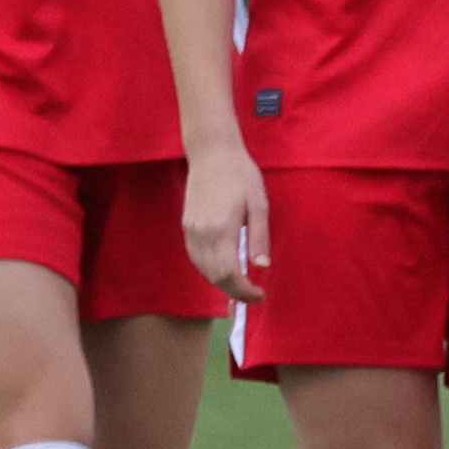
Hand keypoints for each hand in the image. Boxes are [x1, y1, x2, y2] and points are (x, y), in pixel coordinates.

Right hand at [184, 142, 266, 304]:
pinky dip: (210, 270)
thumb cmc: (241, 174)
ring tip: (242, 285)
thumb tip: (261, 267)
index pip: (229, 273)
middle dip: (234, 291)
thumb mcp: (259, 204)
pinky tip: (224, 269)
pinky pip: (196, 258)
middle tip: (254, 294)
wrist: (212, 153)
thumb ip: (260, 237)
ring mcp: (190, 230)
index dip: (244, 291)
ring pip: (202, 270)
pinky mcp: (186, 226)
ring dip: (221, 283)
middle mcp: (201, 233)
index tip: (260, 295)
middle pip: (214, 277)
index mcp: (221, 229)